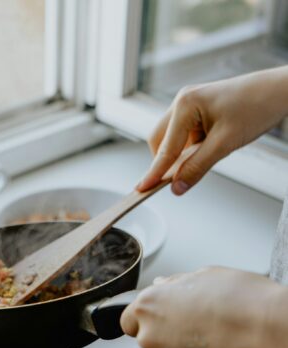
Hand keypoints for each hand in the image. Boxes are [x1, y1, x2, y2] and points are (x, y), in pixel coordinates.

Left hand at [121, 267, 287, 347]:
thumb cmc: (241, 299)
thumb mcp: (203, 276)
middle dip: (163, 330)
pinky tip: (214, 347)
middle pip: (147, 336)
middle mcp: (150, 335)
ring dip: (179, 347)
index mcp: (149, 305)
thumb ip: (174, 283)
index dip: (145, 316)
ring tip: (208, 334)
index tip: (159, 315)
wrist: (269, 331)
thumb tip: (163, 285)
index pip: (128, 318)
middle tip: (191, 321)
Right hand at [137, 66, 287, 194]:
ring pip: (171, 138)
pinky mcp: (197, 110)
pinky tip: (208, 149)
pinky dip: (190, 147)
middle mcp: (182, 101)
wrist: (279, 90)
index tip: (142, 188)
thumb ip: (197, 167)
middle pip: (159, 140)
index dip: (154, 171)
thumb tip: (177, 186)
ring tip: (204, 157)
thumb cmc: (257, 107)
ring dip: (180, 154)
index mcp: (185, 104)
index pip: (165, 147)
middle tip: (174, 180)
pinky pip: (184, 134)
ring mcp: (189, 104)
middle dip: (165, 160)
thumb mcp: (225, 143)